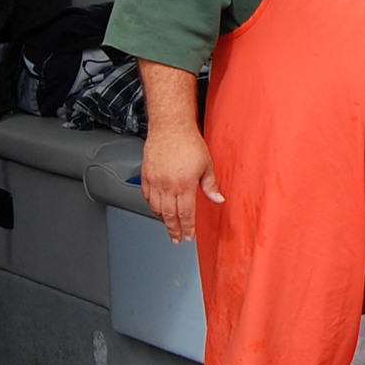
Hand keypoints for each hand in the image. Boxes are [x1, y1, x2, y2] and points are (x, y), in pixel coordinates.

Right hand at [139, 60, 221, 242]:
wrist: (170, 126)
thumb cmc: (189, 142)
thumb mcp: (206, 164)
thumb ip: (210, 185)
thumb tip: (218, 199)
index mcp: (184, 185)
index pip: (186, 214)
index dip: (187, 228)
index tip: (188, 237)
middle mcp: (167, 185)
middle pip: (169, 215)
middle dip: (174, 229)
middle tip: (176, 239)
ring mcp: (154, 180)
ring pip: (156, 207)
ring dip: (162, 219)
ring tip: (168, 225)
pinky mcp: (146, 174)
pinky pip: (146, 196)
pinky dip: (151, 205)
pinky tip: (156, 208)